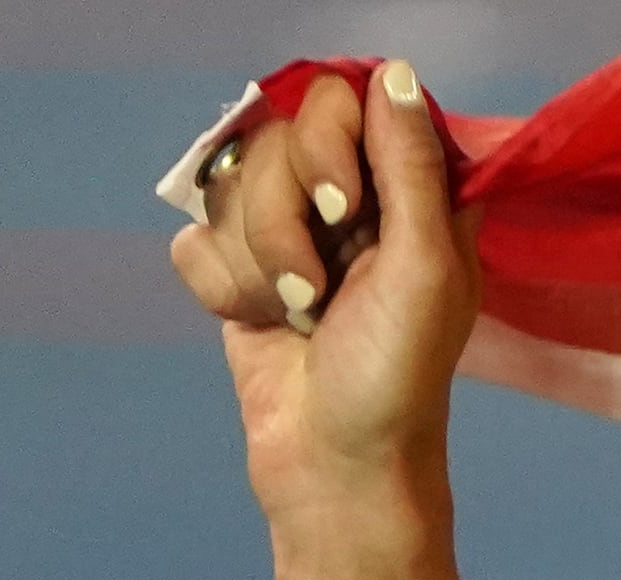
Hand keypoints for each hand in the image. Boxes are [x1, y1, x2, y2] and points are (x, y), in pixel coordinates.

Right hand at [168, 63, 479, 557]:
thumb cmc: (394, 377)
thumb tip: (396, 75)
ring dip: (258, 261)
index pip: (346, 102)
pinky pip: (197, 237)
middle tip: (319, 285)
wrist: (331, 465)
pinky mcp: (238, 271)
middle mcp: (347, 203)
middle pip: (275, 136)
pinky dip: (224, 287)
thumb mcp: (423, 268)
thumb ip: (411, 168)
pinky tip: (260, 325)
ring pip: (228, 185)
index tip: (345, 203)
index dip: (331, 142)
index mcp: (405, 194)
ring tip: (297, 314)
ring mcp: (287, 234)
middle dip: (285, 217)